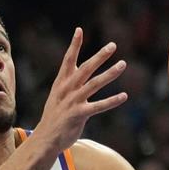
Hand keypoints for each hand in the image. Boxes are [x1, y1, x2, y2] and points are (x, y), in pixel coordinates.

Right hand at [32, 27, 126, 152]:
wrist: (45, 139)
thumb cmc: (54, 118)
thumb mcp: (58, 98)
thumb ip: (69, 85)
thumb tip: (80, 74)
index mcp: (60, 84)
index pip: (68, 60)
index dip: (74, 45)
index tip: (79, 30)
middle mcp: (66, 90)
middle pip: (85, 68)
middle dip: (99, 56)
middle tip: (112, 45)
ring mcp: (72, 102)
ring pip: (94, 84)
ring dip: (110, 73)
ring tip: (123, 64)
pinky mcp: (78, 115)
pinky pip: (98, 106)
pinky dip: (112, 101)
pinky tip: (124, 96)